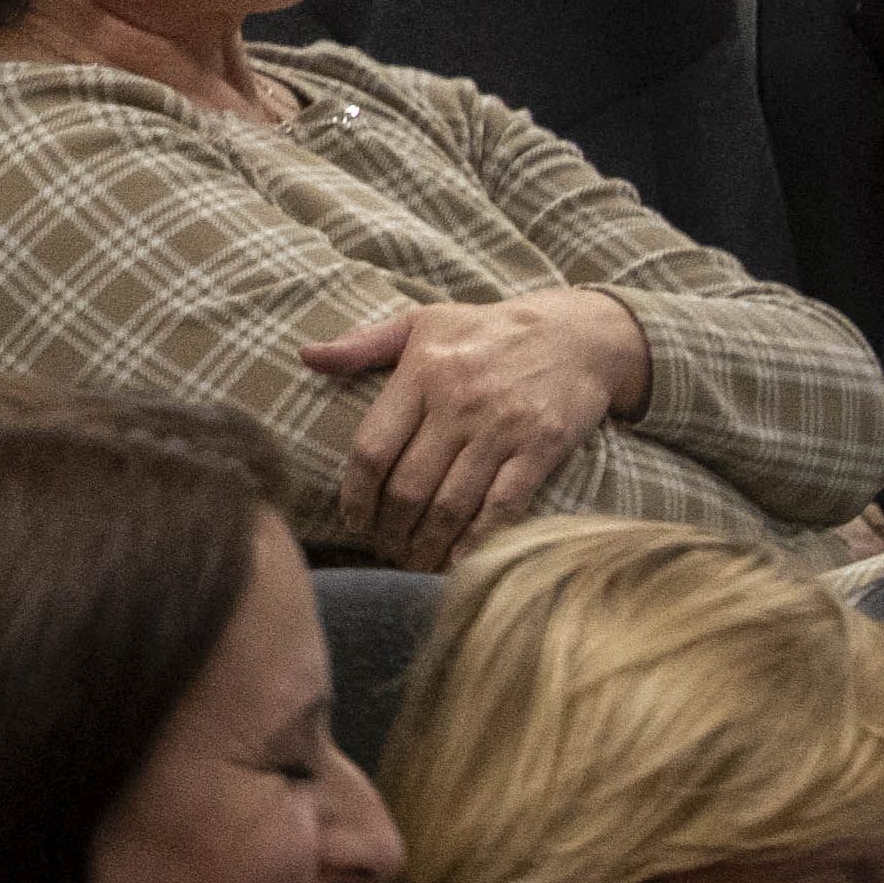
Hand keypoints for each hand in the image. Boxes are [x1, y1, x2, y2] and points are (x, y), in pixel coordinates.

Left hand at [299, 289, 637, 565]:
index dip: (355, 493)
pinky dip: (478, 540)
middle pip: (409, 486)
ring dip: (427, 542)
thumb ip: (362, 343)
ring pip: (452, 503)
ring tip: (412, 561)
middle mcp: (459, 404)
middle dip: (390, 528)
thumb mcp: (421, 321)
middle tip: (382, 549)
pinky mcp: (542, 448)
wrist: (577, 334)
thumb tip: (306, 356)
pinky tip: (460, 560)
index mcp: (421, 374)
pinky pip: (503, 506)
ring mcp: (502, 429)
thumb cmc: (487, 330)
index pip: (373, 447)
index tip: (352, 520)